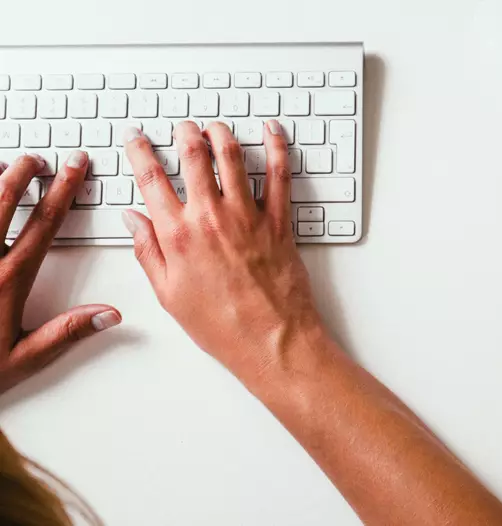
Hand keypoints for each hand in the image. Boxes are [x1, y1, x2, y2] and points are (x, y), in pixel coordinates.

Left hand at [0, 153, 120, 394]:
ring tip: (2, 165)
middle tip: (36, 158)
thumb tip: (110, 314)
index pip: (44, 223)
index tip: (74, 168)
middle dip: (23, 172)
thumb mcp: (22, 358)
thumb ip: (67, 332)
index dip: (63, 190)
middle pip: (3, 199)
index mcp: (8, 279)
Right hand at [121, 121, 323, 381]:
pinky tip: (272, 131)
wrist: (272, 340)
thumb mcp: (169, 294)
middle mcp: (211, 218)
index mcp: (177, 236)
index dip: (139, 151)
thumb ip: (148, 252)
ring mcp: (248, 216)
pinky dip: (277, 147)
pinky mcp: (280, 221)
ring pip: (232, 157)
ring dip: (222, 134)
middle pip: (193, 157)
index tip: (136, 137)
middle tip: (182, 126)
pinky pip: (279, 175)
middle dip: (184, 134)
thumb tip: (133, 219)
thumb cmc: (222, 325)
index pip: (151, 179)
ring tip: (215, 127)